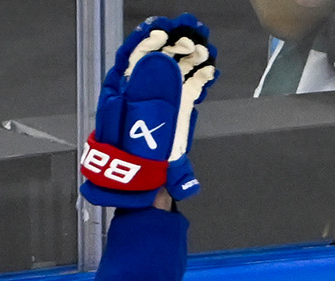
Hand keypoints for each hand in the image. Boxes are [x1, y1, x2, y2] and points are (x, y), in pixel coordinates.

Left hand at [83, 17, 217, 207]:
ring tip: (206, 48)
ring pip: (175, 71)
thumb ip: (148, 97)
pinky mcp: (178, 114)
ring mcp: (162, 103)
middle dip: (174, 43)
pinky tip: (210, 70)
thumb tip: (158, 63)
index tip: (162, 31)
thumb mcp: (138, 130)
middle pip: (157, 59)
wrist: (147, 194)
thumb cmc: (136, 167)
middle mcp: (142, 95)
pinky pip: (189, 89)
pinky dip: (200, 77)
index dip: (146, 41)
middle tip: (193, 34)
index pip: (132, 58)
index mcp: (124, 95)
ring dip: (191, 57)